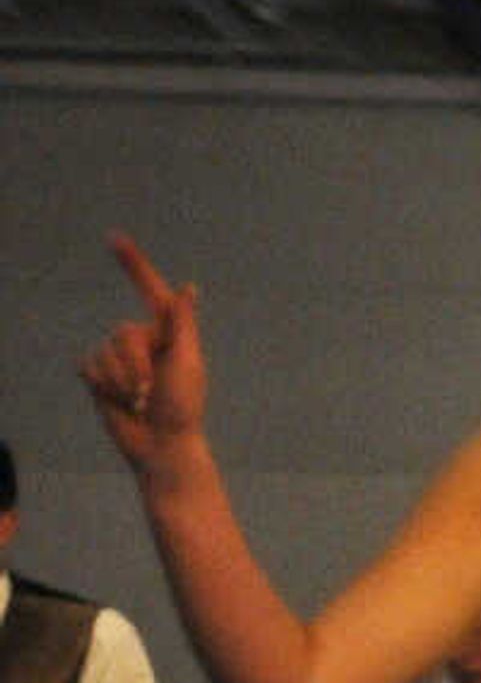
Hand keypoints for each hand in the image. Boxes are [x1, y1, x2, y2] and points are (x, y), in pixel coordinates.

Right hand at [82, 235, 211, 474]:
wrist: (160, 444)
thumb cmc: (182, 405)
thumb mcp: (186, 362)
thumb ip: (181, 324)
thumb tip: (189, 287)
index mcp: (169, 333)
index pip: (149, 291)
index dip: (133, 264)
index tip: (114, 238)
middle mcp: (142, 339)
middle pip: (123, 332)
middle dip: (136, 363)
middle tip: (151, 390)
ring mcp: (118, 357)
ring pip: (105, 351)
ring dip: (122, 379)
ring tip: (140, 399)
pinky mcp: (99, 375)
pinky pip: (90, 366)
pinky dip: (105, 386)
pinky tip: (121, 401)